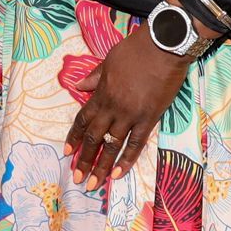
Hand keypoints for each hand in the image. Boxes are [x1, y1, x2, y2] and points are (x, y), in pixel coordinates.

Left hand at [64, 24, 204, 192]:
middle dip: (84, 159)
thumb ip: (94, 77)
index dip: (74, 138)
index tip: (67, 153)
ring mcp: (131, 115)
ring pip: (112, 145)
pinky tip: (118, 174)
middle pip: (94, 138)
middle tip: (77, 178)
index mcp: (101, 93)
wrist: (163, 46)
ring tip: (94, 184)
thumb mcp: (109, 60)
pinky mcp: (149, 118)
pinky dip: (126, 160)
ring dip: (102, 166)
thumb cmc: (136, 50)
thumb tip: (78, 86)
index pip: (82, 120)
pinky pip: (136, 144)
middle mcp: (112, 107)